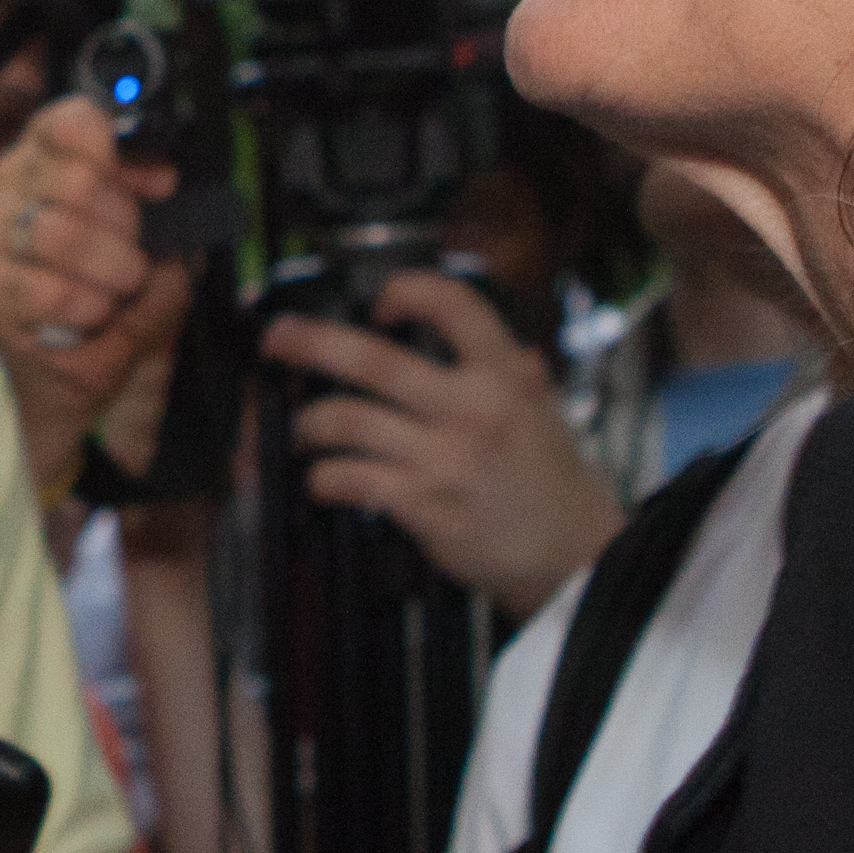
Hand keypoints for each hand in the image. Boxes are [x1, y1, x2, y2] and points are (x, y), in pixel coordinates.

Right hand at [0, 99, 190, 493]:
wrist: (72, 372)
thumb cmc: (108, 298)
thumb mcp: (153, 250)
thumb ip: (165, 214)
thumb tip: (164, 181)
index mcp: (50, 158)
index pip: (71, 122)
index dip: (122, 153)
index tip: (156, 185)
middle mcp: (9, 186)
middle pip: (75, 179)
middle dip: (124, 226)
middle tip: (134, 257)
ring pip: (58, 232)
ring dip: (109, 270)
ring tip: (116, 290)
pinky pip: (48, 290)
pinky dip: (86, 307)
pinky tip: (90, 316)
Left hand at [263, 270, 624, 617]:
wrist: (575, 561)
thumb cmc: (555, 486)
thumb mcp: (547, 414)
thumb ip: (515, 373)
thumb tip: (498, 340)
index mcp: (505, 377)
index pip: (454, 306)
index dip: (408, 291)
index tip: (380, 302)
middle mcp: (473, 410)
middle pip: (375, 360)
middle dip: (312, 342)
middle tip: (277, 337)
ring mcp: (446, 459)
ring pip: (350, 420)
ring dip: (312, 422)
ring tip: (306, 428)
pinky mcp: (425, 507)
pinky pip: (351, 479)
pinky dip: (324, 477)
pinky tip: (322, 479)